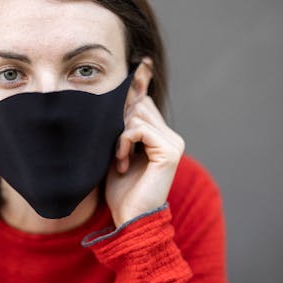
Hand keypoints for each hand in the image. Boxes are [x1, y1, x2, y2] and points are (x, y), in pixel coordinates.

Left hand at [105, 59, 184, 226]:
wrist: (129, 219)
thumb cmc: (119, 189)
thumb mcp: (114, 153)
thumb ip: (117, 130)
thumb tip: (111, 101)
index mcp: (159, 136)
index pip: (143, 102)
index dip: (135, 87)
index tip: (137, 63)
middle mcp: (170, 136)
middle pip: (140, 104)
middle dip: (119, 117)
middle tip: (113, 145)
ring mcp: (172, 142)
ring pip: (138, 114)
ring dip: (119, 134)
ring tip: (117, 159)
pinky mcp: (169, 150)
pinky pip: (139, 129)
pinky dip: (123, 142)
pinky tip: (120, 162)